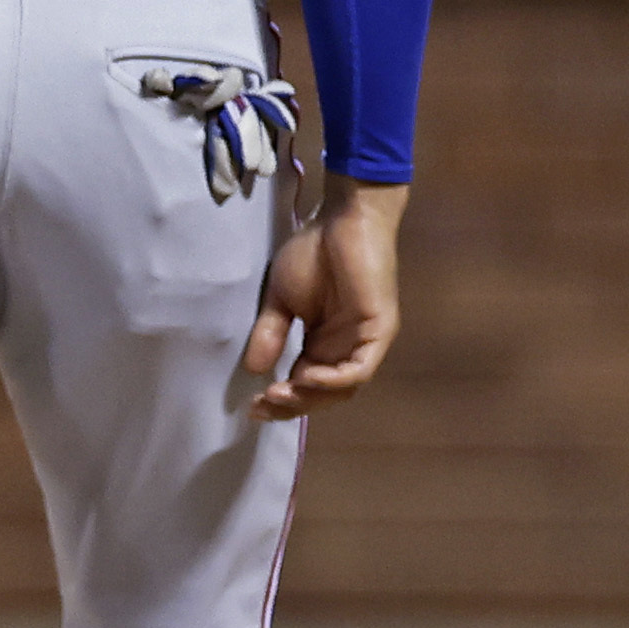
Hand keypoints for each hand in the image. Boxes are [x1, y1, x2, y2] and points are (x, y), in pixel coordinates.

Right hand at [243, 179, 405, 420]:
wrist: (344, 221)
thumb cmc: (313, 252)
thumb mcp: (279, 298)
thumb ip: (270, 333)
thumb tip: (254, 369)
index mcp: (323, 342)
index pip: (304, 384)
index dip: (280, 400)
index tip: (249, 405)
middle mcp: (346, 348)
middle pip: (323, 395)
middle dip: (292, 406)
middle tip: (260, 406)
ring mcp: (364, 341)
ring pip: (342, 389)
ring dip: (310, 398)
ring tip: (278, 394)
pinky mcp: (378, 331)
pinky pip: (359, 369)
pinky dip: (333, 380)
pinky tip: (305, 378)